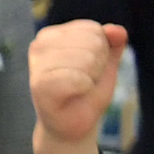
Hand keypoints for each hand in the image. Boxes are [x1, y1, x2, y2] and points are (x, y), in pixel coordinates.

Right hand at [26, 17, 126, 146]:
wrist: (72, 125)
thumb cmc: (86, 92)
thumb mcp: (105, 64)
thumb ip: (113, 44)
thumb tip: (116, 30)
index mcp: (52, 35)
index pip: (93, 29)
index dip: (102, 50)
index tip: (89, 68)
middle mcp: (40, 44)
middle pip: (93, 42)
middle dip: (99, 64)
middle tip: (85, 81)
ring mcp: (37, 64)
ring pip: (87, 59)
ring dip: (92, 78)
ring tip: (79, 89)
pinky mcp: (39, 85)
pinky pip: (77, 78)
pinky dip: (84, 89)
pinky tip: (73, 96)